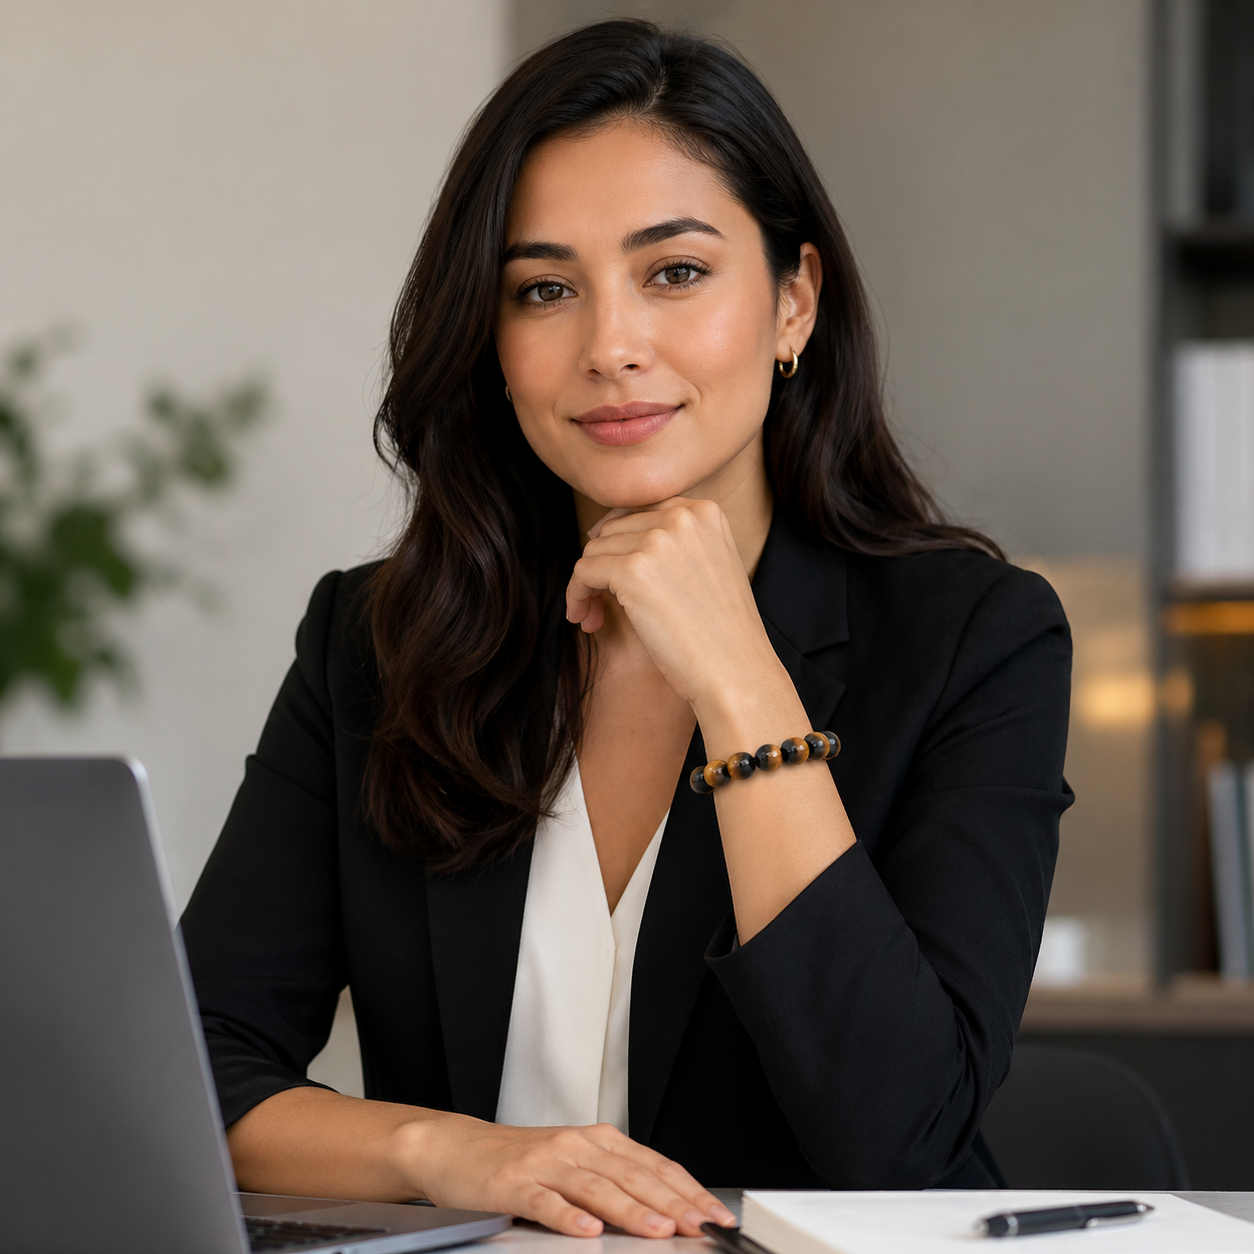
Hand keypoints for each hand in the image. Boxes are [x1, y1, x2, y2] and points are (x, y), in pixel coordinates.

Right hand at [411, 1113, 734, 1237]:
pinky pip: (546, 1201)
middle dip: (673, 1203)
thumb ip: (613, 1183)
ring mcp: (545, 1163)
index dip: (687, 1189)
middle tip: (702, 1226)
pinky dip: (569, 1216)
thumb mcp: (573, 1165)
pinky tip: (587, 1231)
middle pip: (633, 1174)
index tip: (715, 1213)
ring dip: (631, 1210)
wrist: (456, 1148)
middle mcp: (576, 1146)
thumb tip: (664, 1212)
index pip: (654, 1165)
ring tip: (659, 1231)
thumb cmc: (518, 1161)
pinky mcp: (514, 1183)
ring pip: (597, 1187)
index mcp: (597, 1140)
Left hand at [566, 497, 779, 708]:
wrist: (736, 673)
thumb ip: (675, 542)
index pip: (640, 511)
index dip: (620, 543)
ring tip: (595, 617)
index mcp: (704, 511)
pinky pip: (583, 572)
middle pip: (613, 530)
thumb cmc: (721, 633)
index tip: (612, 572)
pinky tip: (584, 619)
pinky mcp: (632, 570)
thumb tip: (609, 532)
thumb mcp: (711, 566)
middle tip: (602, 604)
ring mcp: (657, 541)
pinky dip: (576, 595)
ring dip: (588, 585)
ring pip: (594, 551)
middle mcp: (682, 517)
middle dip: (603, 566)